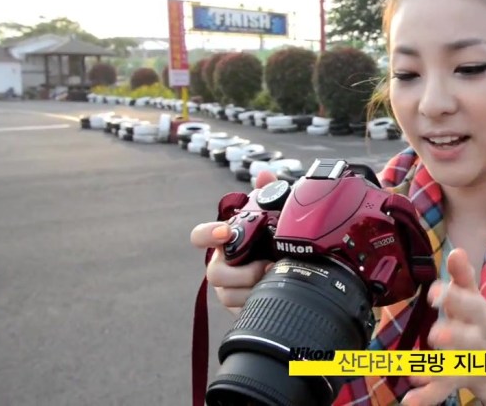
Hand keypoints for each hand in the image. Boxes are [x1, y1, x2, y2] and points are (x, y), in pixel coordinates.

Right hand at [189, 170, 278, 314]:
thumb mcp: (271, 218)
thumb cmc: (270, 241)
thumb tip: (266, 175)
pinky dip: (255, 303)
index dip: (208, 234)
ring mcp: (226, 287)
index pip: (201, 236)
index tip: (225, 232)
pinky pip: (238, 310)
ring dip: (251, 289)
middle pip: (214, 272)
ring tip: (274, 281)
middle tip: (266, 266)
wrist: (284, 272)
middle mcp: (221, 264)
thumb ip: (266, 194)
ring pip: (226, 294)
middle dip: (240, 272)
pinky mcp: (236, 306)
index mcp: (224, 242)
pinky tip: (272, 295)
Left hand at [400, 249, 485, 405]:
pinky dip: (426, 396)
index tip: (434, 293)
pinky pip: (443, 390)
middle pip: (469, 336)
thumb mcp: (473, 298)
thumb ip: (462, 276)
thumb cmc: (478, 326)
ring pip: (456, 366)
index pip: (469, 301)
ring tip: (414, 371)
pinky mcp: (460, 380)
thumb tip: (456, 249)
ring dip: (437, 368)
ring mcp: (471, 361)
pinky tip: (407, 401)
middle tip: (435, 336)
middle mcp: (478, 337)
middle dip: (453, 335)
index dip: (454, 297)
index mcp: (478, 313)